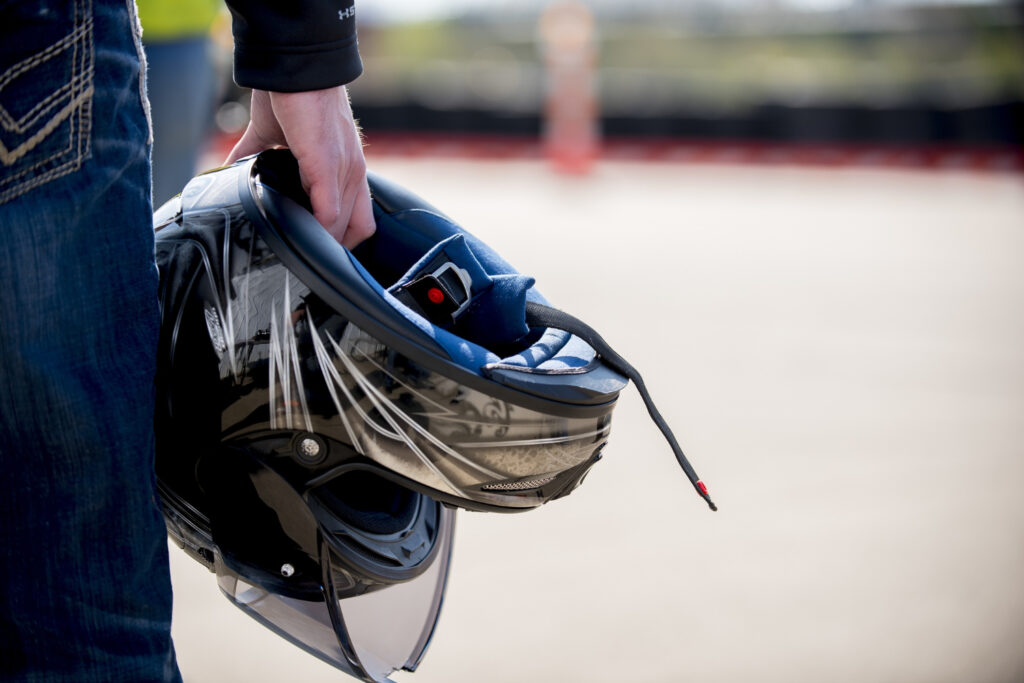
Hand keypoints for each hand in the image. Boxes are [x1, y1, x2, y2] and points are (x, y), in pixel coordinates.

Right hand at [225, 86, 375, 248]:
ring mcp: (345, 171)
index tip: (318, 254)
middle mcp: (353, 174)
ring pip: (344, 228)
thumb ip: (256, 160)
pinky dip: (317, 231)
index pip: (359, 221)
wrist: (293, 64)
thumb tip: (227, 175)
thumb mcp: (276, 137)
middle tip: (306, 264)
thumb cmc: (289, 95)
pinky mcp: (328, 166)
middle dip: (332, 251)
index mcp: (346, 170)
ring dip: (322, 245)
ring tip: (298, 258)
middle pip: (356, 232)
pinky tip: (298, 240)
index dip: (341, 241)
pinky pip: (330, 212)